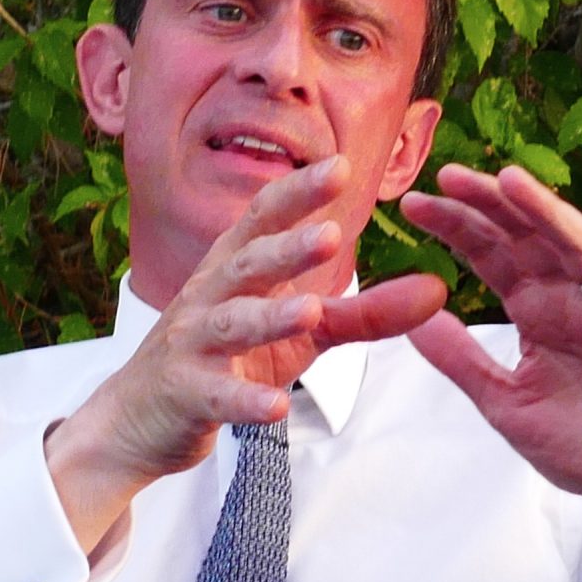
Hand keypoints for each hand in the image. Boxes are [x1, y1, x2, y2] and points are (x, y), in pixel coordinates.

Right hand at [47, 155, 446, 553]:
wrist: (144, 415)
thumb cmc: (227, 357)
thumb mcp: (303, 332)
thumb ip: (366, 311)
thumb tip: (437, 289)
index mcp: (238, 267)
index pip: (266, 218)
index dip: (300, 192)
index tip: (341, 167)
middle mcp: (211, 295)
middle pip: (248, 263)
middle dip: (287, 247)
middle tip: (332, 233)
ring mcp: (193, 344)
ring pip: (230, 324)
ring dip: (268, 317)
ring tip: (310, 311)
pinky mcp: (186, 394)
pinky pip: (215, 396)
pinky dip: (243, 401)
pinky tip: (274, 408)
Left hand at [400, 164, 581, 562]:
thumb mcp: (505, 402)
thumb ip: (462, 361)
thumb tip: (410, 323)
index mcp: (536, 309)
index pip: (491, 254)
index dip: (456, 226)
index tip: (414, 204)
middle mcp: (573, 300)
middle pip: (530, 238)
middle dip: (493, 204)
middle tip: (450, 175)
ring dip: (551, 217)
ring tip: (514, 183)